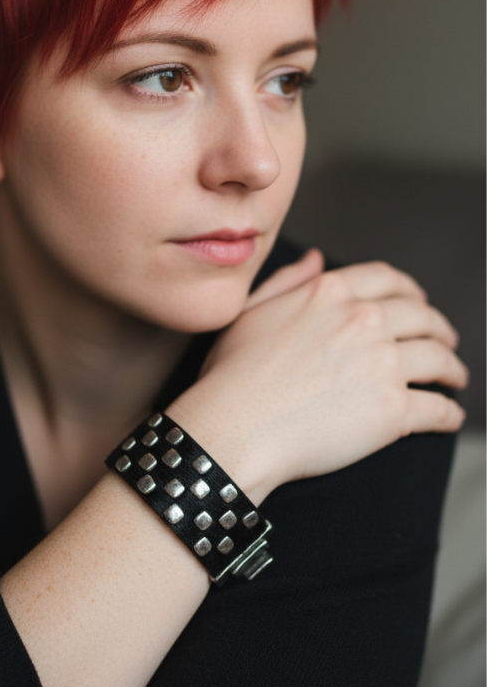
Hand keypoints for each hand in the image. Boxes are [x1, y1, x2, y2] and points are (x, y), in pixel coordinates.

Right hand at [167, 251, 467, 504]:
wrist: (234, 427)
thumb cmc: (232, 375)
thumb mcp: (251, 312)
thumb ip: (288, 281)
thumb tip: (316, 259)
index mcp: (328, 293)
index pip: (387, 279)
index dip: (409, 290)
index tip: (417, 302)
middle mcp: (362, 320)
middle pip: (422, 316)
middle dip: (438, 328)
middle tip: (443, 341)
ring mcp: (381, 364)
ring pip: (439, 359)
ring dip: (452, 368)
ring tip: (453, 377)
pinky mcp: (392, 410)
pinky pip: (438, 408)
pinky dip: (449, 414)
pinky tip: (448, 417)